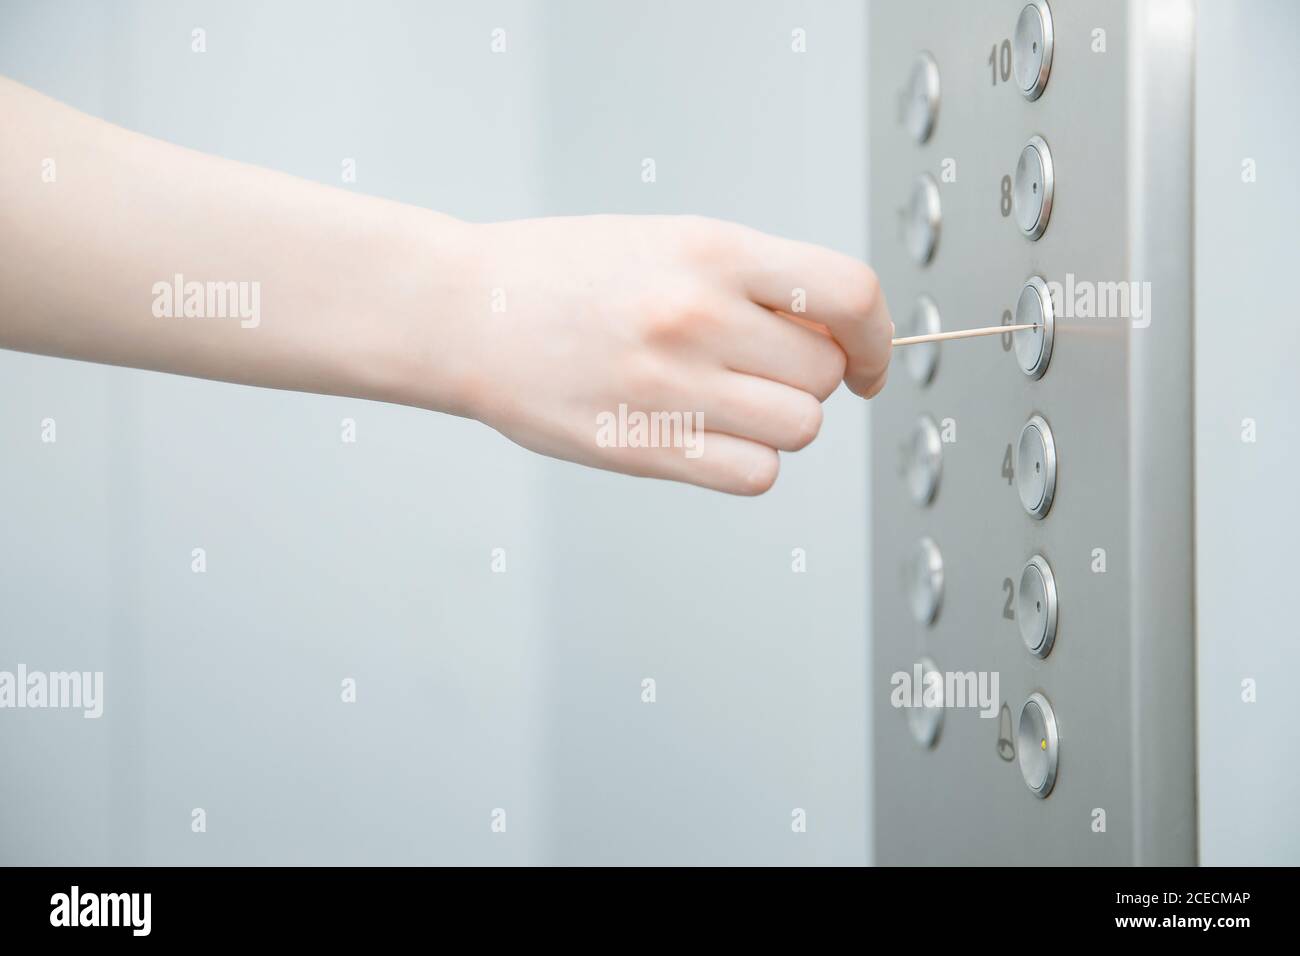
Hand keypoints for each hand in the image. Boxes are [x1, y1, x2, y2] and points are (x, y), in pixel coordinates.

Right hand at [450, 215, 891, 494]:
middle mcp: (696, 316)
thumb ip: (755, 280)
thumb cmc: (565, 274)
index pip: (849, 294)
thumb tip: (839, 331)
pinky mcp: (644, 448)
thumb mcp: (670, 241)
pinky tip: (709, 437)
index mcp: (711, 251)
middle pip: (823, 374)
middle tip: (760, 369)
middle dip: (809, 377)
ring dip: (779, 421)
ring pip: (798, 429)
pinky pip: (754, 475)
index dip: (877, 335)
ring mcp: (669, 387)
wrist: (468, 313)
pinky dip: (748, 463)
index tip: (867, 358)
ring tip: (728, 401)